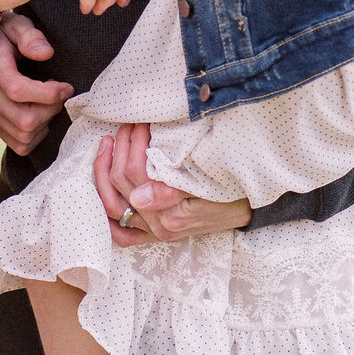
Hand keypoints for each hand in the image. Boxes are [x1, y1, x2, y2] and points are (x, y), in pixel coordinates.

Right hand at [0, 14, 71, 156]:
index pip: (17, 90)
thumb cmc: (3, 33)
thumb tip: (46, 53)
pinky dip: (36, 135)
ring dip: (46, 123)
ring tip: (49, 103)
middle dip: (51, 110)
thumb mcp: (16, 24)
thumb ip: (30, 36)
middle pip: (24, 119)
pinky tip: (41, 115)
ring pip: (23, 136)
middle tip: (60, 93)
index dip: (47, 93)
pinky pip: (18, 144)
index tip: (66, 86)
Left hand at [94, 121, 251, 244]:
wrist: (251, 209)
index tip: (142, 121)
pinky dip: (108, 213)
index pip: (134, 174)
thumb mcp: (210, 187)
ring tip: (110, 143)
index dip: (133, 143)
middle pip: (120, 183)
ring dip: (105, 170)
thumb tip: (138, 198)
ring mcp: (154, 231)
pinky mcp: (154, 232)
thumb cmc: (234, 192)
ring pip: (112, 203)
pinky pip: (121, 233)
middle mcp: (157, 227)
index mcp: (170, 215)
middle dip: (120, 148)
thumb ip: (173, 192)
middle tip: (128, 125)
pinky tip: (102, 190)